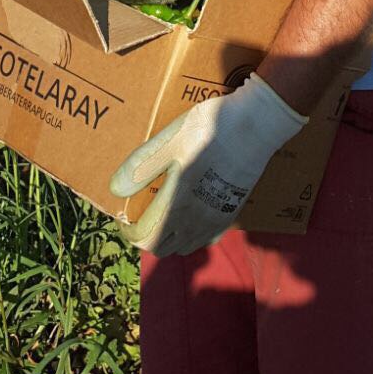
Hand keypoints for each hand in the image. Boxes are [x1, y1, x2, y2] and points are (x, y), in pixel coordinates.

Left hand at [109, 73, 305, 256]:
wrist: (257, 125)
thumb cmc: (210, 128)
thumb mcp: (170, 141)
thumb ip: (141, 167)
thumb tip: (114, 190)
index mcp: (177, 205)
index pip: (145, 238)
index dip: (129, 233)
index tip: (123, 219)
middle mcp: (196, 221)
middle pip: (162, 248)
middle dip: (145, 237)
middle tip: (139, 215)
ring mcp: (217, 220)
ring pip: (185, 247)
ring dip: (168, 237)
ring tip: (162, 213)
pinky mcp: (232, 213)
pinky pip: (206, 239)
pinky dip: (192, 236)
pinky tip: (190, 215)